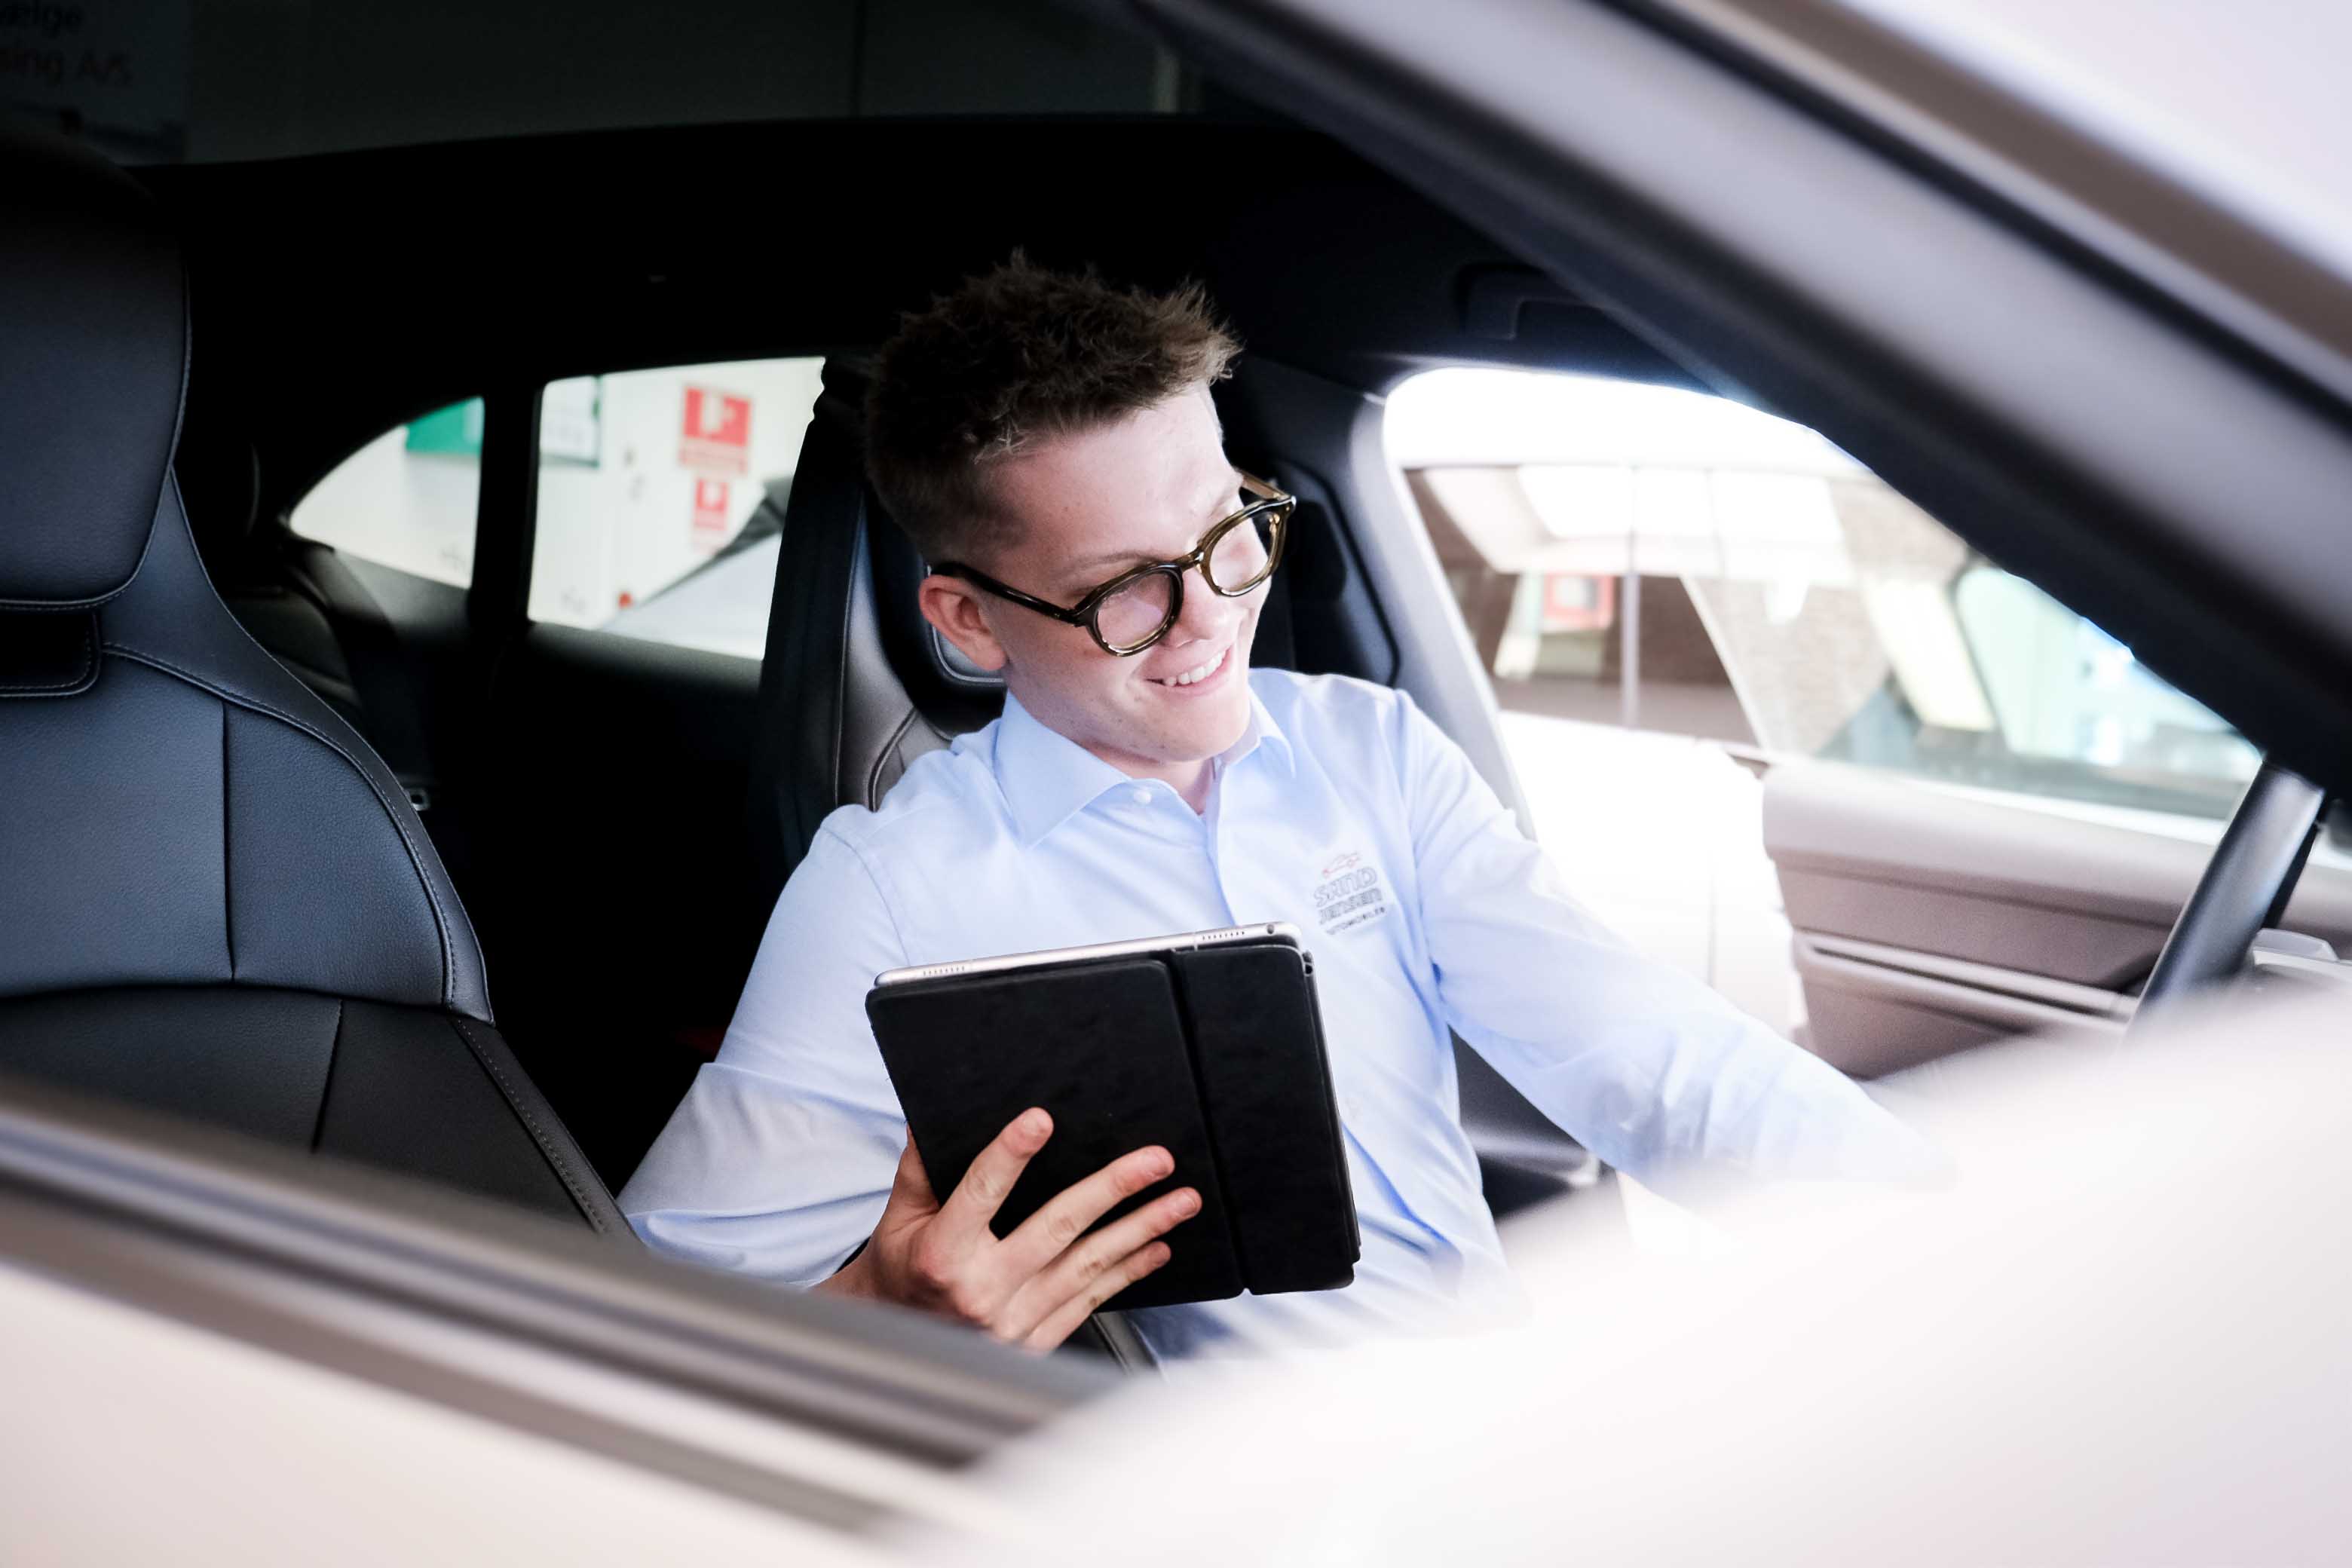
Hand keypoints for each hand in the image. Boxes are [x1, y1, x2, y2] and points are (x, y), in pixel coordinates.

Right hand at [819, 1108, 1197, 1350]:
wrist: (899, 1338)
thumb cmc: (902, 1271)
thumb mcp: (900, 1217)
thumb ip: (922, 1167)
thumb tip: (931, 1115)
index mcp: (942, 1254)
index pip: (982, 1193)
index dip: (1010, 1154)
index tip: (1039, 1120)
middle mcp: (981, 1291)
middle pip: (1057, 1229)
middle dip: (1114, 1190)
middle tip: (1155, 1161)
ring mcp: (1013, 1321)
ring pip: (1087, 1266)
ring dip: (1140, 1230)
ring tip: (1179, 1201)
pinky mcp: (1034, 1341)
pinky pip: (1090, 1301)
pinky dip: (1127, 1273)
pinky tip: (1156, 1247)